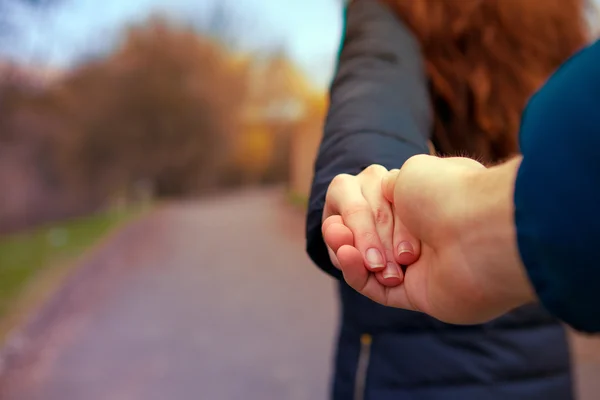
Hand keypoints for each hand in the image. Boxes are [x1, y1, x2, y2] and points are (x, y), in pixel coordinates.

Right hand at [339, 155, 535, 323]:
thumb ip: (389, 186)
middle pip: (364, 231)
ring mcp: (415, 265)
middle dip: (357, 228)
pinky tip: (347, 255)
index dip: (359, 208)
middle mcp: (419, 232)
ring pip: (364, 259)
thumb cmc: (446, 196)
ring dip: (347, 248)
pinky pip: (371, 287)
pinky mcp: (412, 294)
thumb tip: (381, 196)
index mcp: (422, 203)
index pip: (373, 204)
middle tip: (355, 229)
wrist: (478, 233)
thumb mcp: (410, 173)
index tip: (358, 203)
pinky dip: (353, 272)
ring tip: (342, 242)